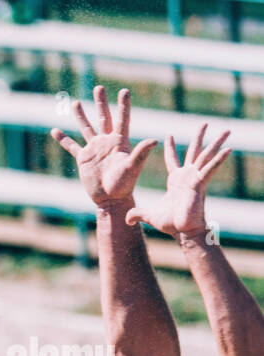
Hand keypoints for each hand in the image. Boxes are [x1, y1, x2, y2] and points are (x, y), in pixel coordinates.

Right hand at [51, 86, 158, 209]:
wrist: (110, 199)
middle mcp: (107, 142)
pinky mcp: (83, 159)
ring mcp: (94, 150)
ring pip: (87, 128)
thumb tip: (154, 140)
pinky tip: (56, 131)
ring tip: (76, 103)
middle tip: (99, 88)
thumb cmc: (124, 184)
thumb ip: (141, 153)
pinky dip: (63, 139)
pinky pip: (72, 146)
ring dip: (81, 116)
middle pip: (103, 118)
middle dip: (101, 103)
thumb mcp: (133, 167)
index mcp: (120, 141)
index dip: (123, 105)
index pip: (122, 119)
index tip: (124, 91)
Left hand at [125, 125, 231, 241]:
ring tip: (227, 130)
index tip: (169, 135)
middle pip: (194, 151)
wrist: (182, 231)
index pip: (173, 159)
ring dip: (216, 142)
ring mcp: (195, 178)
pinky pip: (211, 169)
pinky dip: (219, 159)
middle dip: (199, 137)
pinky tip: (228, 149)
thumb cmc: (170, 224)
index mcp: (176, 180)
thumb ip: (138, 214)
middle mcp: (187, 176)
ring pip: (206, 155)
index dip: (171, 148)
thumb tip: (127, 219)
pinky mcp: (200, 184)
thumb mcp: (149, 216)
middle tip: (204, 123)